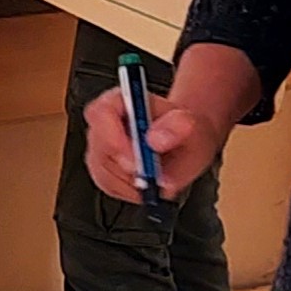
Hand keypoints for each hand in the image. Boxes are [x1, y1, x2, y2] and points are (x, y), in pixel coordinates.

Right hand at [83, 83, 227, 202]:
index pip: (102, 113)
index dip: (114, 139)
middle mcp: (105, 121)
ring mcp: (100, 146)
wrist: (184, 141)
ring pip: (101, 169)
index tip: (135, 160)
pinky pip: (106, 184)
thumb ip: (177, 127)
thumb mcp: (192, 125)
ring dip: (129, 181)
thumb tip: (156, 139)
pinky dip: (128, 190)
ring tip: (152, 178)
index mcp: (122, 100)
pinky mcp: (102, 168)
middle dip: (124, 167)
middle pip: (99, 146)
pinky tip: (144, 184)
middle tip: (149, 177)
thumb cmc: (183, 130)